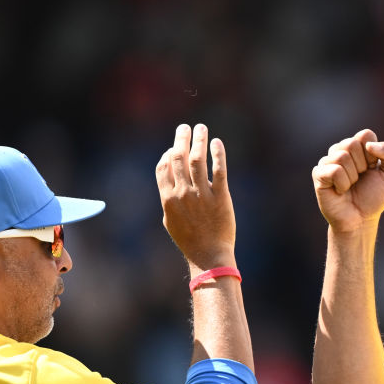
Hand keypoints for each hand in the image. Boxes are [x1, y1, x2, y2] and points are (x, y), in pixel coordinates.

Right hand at [156, 123, 235, 270]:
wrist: (209, 255)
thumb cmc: (189, 240)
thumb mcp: (171, 220)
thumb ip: (169, 199)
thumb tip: (169, 182)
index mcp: (168, 198)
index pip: (163, 167)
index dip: (167, 153)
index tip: (174, 147)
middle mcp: (183, 194)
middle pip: (178, 158)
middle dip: (180, 139)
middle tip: (185, 128)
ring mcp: (201, 195)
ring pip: (198, 159)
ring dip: (199, 140)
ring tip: (201, 128)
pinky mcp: (220, 198)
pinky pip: (219, 170)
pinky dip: (218, 154)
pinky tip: (217, 143)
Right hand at [312, 129, 383, 232]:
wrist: (361, 220)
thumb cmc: (374, 197)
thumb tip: (369, 145)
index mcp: (358, 146)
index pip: (365, 135)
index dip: (372, 154)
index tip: (372, 168)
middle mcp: (341, 151)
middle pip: (352, 144)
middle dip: (362, 166)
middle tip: (360, 179)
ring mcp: (327, 161)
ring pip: (342, 157)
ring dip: (352, 177)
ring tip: (350, 186)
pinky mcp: (318, 174)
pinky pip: (333, 171)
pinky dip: (342, 184)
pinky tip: (340, 191)